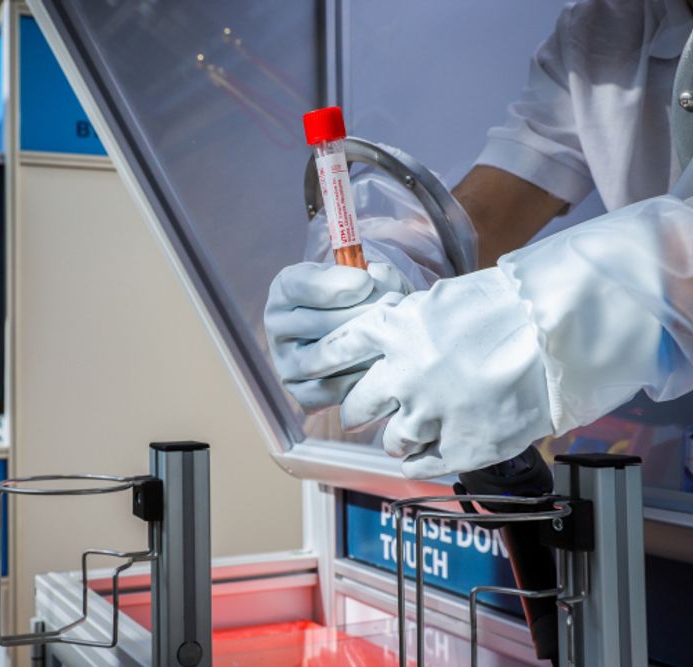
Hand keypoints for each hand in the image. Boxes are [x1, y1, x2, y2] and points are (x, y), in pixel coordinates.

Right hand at [264, 261, 404, 412]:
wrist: (356, 331)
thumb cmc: (360, 298)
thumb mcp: (362, 275)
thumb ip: (370, 274)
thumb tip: (376, 283)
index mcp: (285, 290)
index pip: (299, 286)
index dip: (335, 285)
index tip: (366, 281)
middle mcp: (278, 326)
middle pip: (319, 323)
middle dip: (363, 314)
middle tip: (396, 309)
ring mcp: (286, 362)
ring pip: (326, 359)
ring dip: (366, 349)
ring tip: (393, 338)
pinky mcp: (301, 393)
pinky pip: (331, 391)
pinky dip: (359, 380)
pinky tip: (379, 366)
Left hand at [299, 267, 554, 478]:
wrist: (559, 334)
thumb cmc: (506, 308)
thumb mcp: (440, 301)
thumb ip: (402, 322)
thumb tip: (376, 329)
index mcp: (395, 330)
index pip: (338, 348)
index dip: (323, 362)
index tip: (315, 371)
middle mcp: (405, 374)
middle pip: (357, 404)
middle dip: (358, 409)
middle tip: (363, 411)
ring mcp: (433, 414)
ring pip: (391, 440)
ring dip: (395, 438)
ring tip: (407, 432)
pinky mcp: (461, 446)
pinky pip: (421, 466)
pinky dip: (418, 462)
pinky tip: (423, 455)